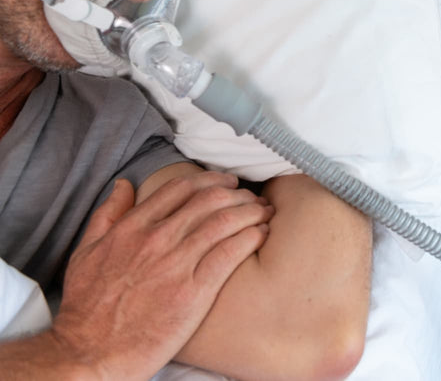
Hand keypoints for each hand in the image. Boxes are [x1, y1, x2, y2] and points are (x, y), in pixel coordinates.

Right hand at [49, 171, 273, 379]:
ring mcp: (176, 264)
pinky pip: (231, 252)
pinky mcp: (194, 291)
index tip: (228, 183)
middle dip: (238, 194)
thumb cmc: (87, 307)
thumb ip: (107, 215)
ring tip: (263, 213)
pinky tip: (261, 235)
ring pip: (225, 221)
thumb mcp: (85, 253)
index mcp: (132, 228)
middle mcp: (157, 239)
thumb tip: (124, 185)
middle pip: (210, 199)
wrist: (91, 353)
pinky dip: (251, 237)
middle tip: (252, 198)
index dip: (212, 180)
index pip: (182, 187)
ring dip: (251, 211)